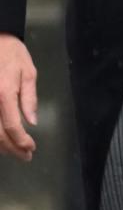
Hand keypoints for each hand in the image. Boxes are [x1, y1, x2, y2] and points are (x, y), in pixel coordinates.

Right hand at [0, 35, 37, 161]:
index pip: (13, 126)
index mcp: (4, 92)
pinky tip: (1, 139)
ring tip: (14, 151)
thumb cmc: (11, 53)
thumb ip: (29, 99)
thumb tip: (32, 122)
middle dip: (12, 149)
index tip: (31, 149)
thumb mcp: (28, 72)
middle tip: (25, 156)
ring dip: (0, 145)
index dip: (22, 142)